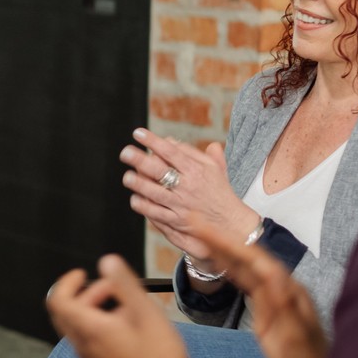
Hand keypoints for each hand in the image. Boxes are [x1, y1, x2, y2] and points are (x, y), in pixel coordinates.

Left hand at [46, 255, 192, 357]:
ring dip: (95, 312)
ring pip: (79, 329)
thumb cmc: (160, 357)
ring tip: (128, 311)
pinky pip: (90, 345)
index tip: (82, 274)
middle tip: (113, 290)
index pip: (57, 300)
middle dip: (85, 294)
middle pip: (67, 313)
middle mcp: (84, 348)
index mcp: (90, 330)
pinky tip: (128, 332)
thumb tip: (107, 262)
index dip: (66, 282)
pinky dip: (100, 330)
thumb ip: (123, 283)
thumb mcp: (146, 311)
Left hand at [121, 128, 256, 266]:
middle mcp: (188, 186)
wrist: (232, 224)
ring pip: (154, 193)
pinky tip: (135, 199)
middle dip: (139, 160)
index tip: (138, 133)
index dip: (153, 141)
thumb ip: (194, 153)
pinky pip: (155, 213)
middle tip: (125, 152)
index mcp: (197, 170)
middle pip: (159, 170)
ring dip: (138, 184)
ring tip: (128, 177)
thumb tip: (170, 140)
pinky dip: (143, 206)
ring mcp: (181, 205)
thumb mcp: (215, 168)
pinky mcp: (177, 221)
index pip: (171, 152)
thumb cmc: (220, 193)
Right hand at [194, 223, 327, 357]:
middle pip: (248, 257)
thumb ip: (285, 308)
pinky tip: (220, 260)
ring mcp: (277, 299)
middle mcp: (283, 290)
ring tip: (200, 232)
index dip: (228, 242)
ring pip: (246, 266)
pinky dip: (230, 268)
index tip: (205, 227)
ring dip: (224, 249)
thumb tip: (273, 277)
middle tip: (194, 220)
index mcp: (289, 293)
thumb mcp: (296, 341)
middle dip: (222, 238)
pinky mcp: (269, 310)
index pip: (254, 259)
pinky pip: (247, 282)